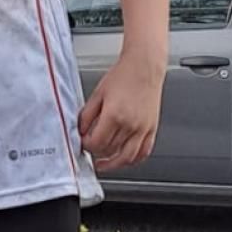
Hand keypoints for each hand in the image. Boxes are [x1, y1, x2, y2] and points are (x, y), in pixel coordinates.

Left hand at [79, 55, 163, 171]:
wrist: (144, 67)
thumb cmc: (123, 76)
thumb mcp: (97, 94)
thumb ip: (86, 115)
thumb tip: (80, 131)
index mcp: (115, 115)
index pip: (96, 143)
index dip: (86, 145)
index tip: (83, 142)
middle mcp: (130, 125)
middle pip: (109, 150)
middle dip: (97, 152)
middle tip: (91, 149)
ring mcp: (143, 129)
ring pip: (127, 157)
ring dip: (113, 164)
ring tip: (104, 164)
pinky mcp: (152, 129)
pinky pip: (143, 152)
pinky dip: (133, 160)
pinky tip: (124, 160)